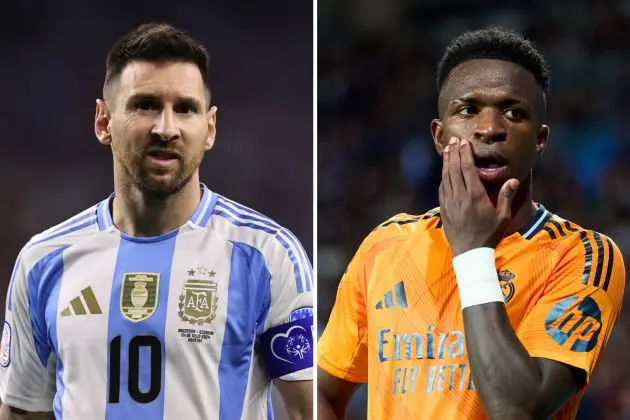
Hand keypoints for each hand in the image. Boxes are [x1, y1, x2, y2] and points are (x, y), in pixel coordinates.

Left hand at [439, 137, 518, 255]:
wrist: (470, 253)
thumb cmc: (489, 235)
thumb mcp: (502, 217)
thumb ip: (506, 197)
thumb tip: (513, 179)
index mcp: (475, 195)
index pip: (468, 169)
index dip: (465, 154)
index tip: (464, 143)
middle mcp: (460, 196)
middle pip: (454, 169)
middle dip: (454, 153)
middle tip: (454, 140)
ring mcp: (450, 202)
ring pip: (446, 177)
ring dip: (446, 162)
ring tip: (448, 150)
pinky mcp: (444, 209)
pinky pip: (442, 188)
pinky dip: (443, 177)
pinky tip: (445, 171)